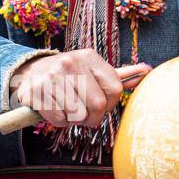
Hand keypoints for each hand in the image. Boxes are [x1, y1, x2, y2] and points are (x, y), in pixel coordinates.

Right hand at [9, 50, 150, 128]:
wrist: (30, 72)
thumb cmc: (69, 76)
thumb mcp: (92, 71)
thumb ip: (118, 75)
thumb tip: (148, 70)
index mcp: (89, 57)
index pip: (115, 89)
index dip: (109, 105)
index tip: (100, 105)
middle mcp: (71, 63)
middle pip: (98, 106)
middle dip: (92, 117)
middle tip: (83, 113)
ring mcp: (53, 76)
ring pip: (78, 115)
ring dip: (74, 119)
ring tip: (66, 107)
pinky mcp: (37, 91)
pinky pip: (59, 119)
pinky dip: (59, 121)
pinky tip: (53, 108)